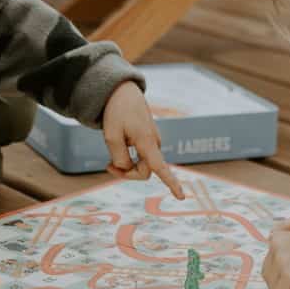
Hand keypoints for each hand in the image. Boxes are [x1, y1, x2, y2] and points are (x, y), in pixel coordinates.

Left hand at [101, 81, 183, 198]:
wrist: (123, 92)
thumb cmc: (117, 111)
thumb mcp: (111, 135)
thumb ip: (119, 157)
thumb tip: (126, 169)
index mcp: (146, 142)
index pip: (160, 167)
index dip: (171, 183)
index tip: (181, 197)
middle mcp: (154, 143)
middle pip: (144, 171)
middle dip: (127, 173)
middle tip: (108, 166)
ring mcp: (153, 141)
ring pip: (142, 165)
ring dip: (126, 165)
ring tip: (110, 157)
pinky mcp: (149, 139)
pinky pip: (141, 156)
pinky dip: (129, 157)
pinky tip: (119, 147)